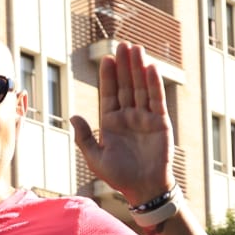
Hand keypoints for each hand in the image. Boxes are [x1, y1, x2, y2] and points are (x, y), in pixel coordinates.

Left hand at [70, 42, 173, 205]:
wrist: (144, 189)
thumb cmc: (119, 176)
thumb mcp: (95, 158)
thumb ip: (84, 137)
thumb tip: (73, 116)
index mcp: (111, 122)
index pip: (109, 94)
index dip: (108, 77)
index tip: (106, 59)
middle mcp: (128, 116)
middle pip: (126, 85)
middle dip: (124, 66)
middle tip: (122, 45)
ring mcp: (145, 118)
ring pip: (141, 88)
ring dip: (138, 69)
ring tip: (136, 49)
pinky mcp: (160, 123)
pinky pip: (157, 100)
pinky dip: (154, 84)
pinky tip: (151, 68)